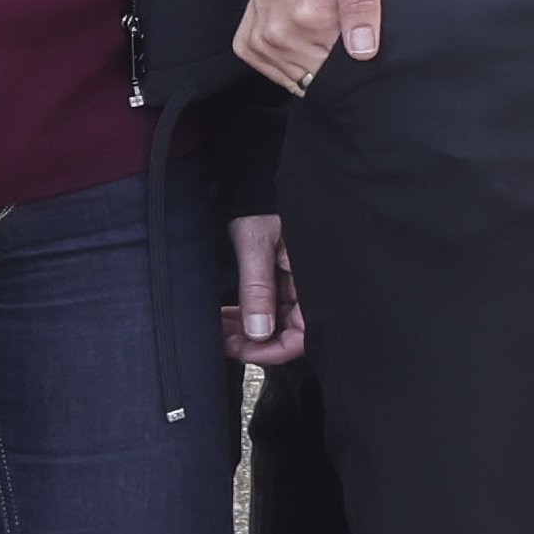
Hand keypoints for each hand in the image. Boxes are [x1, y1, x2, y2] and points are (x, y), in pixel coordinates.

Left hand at [227, 214, 307, 367]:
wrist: (255, 182)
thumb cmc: (263, 201)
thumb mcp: (257, 243)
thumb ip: (258, 288)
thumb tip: (257, 333)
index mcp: (315, 278)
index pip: (303, 333)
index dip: (275, 350)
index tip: (245, 351)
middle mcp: (309, 286)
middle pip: (288, 333)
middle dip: (254, 342)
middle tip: (224, 341)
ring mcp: (296, 284)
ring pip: (273, 323)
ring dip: (245, 331)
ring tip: (218, 330)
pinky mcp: (282, 280)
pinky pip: (267, 307)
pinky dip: (246, 315)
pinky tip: (225, 317)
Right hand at [240, 0, 384, 95]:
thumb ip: (362, 5)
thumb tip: (362, 49)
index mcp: (307, 17)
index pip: (341, 73)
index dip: (354, 58)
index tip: (356, 34)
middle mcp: (277, 33)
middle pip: (320, 78)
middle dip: (335, 58)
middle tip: (337, 21)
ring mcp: (259, 41)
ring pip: (299, 79)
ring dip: (313, 58)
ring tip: (319, 22)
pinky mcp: (247, 44)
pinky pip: (278, 73)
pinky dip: (293, 60)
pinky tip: (300, 31)